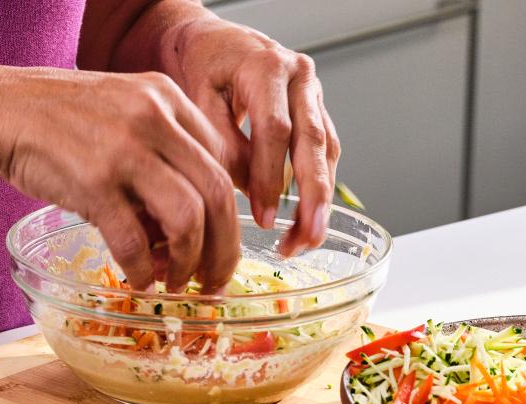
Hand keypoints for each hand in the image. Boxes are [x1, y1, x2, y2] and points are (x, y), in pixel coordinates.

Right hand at [0, 67, 239, 292]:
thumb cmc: (63, 118)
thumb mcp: (127, 110)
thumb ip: (166, 150)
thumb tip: (195, 218)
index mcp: (168, 98)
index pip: (225, 161)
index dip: (234, 210)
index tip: (227, 240)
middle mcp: (154, 119)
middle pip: (218, 194)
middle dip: (225, 248)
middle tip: (217, 280)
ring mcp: (124, 150)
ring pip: (187, 219)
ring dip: (189, 262)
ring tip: (178, 283)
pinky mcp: (92, 182)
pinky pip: (133, 240)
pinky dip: (141, 270)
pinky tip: (139, 282)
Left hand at [162, 18, 340, 256]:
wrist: (218, 43)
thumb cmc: (205, 66)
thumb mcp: (198, 98)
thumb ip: (222, 143)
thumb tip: (246, 192)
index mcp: (266, 66)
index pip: (276, 129)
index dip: (271, 176)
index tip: (264, 216)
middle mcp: (299, 77)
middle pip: (313, 142)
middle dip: (314, 196)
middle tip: (308, 236)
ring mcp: (313, 92)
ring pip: (327, 150)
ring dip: (321, 198)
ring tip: (309, 237)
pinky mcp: (317, 109)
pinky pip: (326, 150)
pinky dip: (320, 184)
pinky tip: (310, 215)